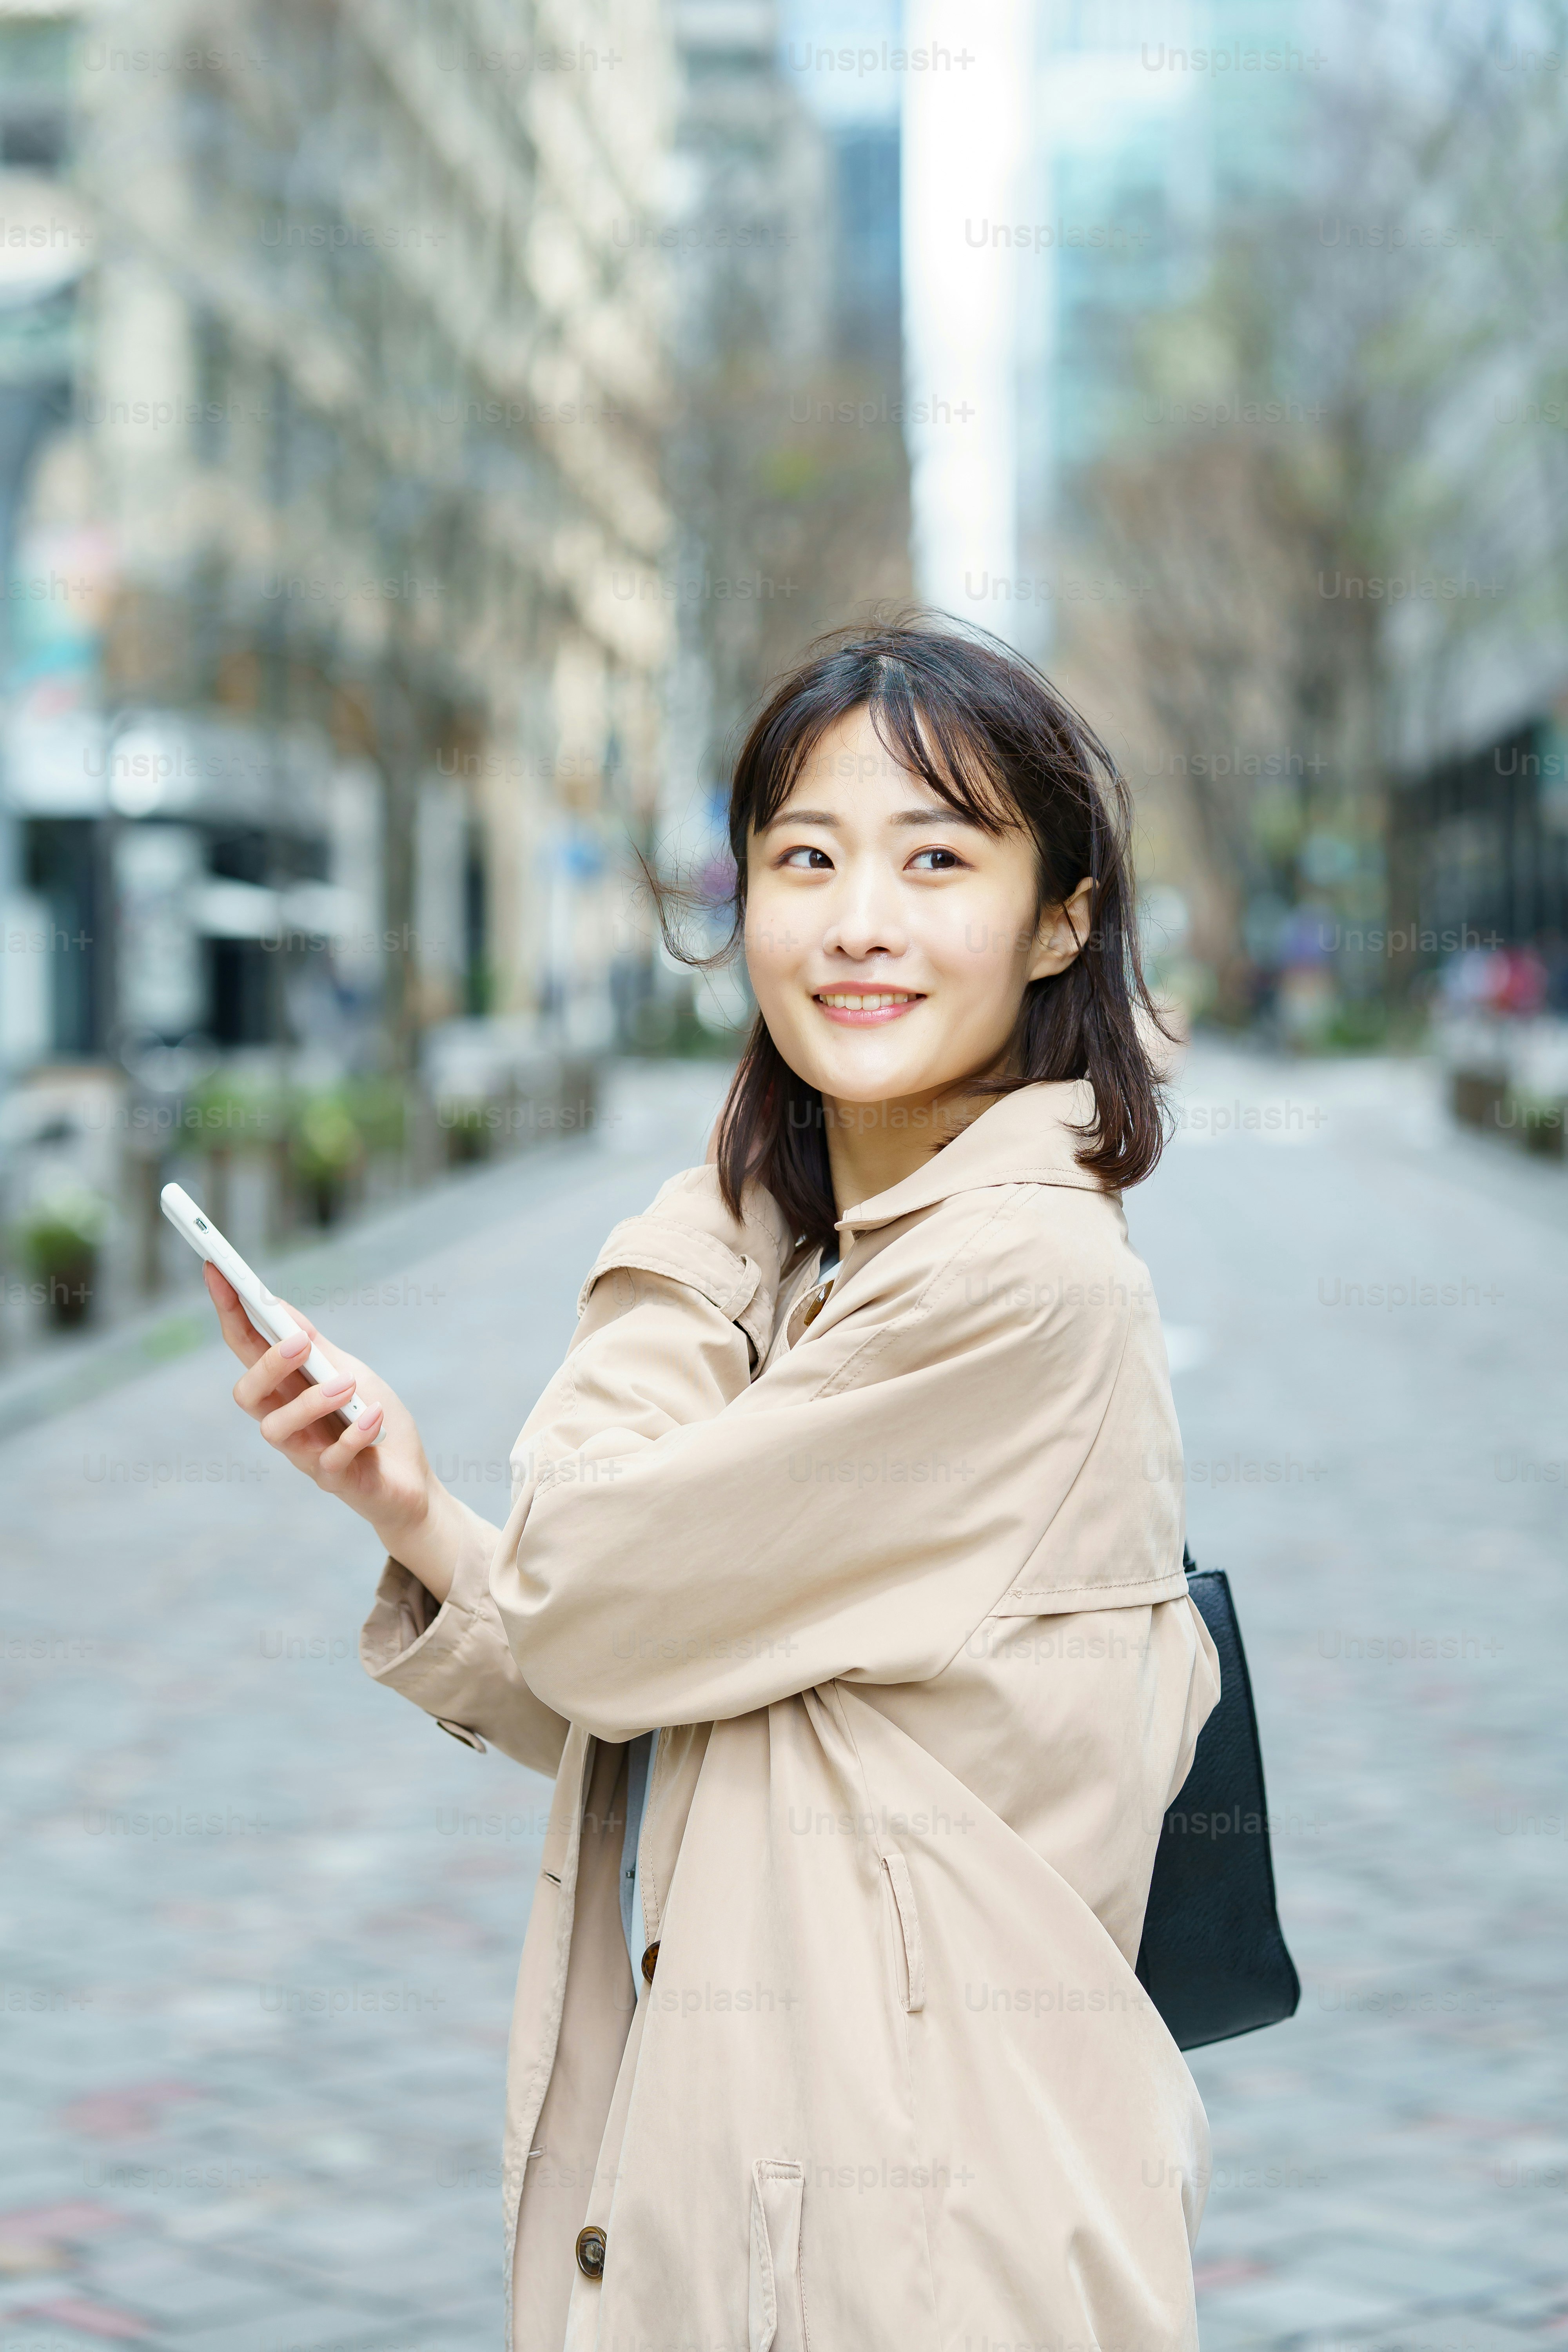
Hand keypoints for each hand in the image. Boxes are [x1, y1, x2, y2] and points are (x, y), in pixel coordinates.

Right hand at [203, 1262, 460, 1596]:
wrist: (411, 1482)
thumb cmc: (375, 1420)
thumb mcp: (350, 1370)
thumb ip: (315, 1345)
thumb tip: (275, 1303)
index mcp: (287, 1389)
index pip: (246, 1347)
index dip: (229, 1310)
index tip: (216, 1268)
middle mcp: (287, 1422)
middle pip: (247, 1394)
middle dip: (266, 1365)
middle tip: (299, 1343)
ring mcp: (306, 1455)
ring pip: (276, 1430)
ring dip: (311, 1401)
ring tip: (348, 1385)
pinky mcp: (334, 1481)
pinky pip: (330, 1461)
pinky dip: (353, 1434)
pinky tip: (374, 1418)